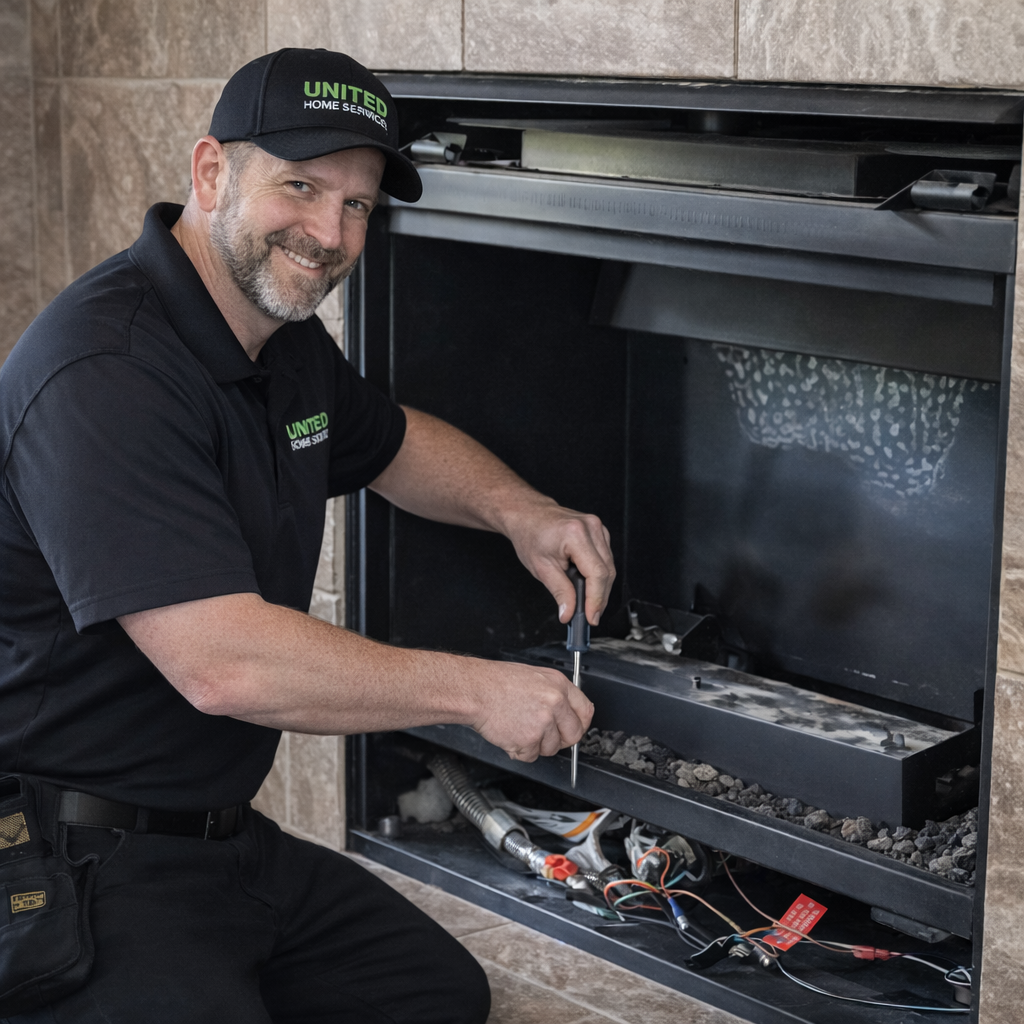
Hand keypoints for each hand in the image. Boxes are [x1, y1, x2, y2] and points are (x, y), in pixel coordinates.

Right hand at [468, 660, 593, 760]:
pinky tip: (510, 734)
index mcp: (559, 685)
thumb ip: (554, 694)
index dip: (579, 723)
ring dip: (536, 745)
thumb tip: (565, 711)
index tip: (572, 728)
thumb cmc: (496, 682)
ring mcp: (543, 723)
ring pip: (551, 748)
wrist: (475, 690)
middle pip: (573, 735)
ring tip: (519, 728)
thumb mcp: (534, 676)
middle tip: (544, 735)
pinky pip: (531, 756)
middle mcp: (555, 703)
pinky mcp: (528, 740)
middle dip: (560, 740)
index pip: (585, 711)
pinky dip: (520, 751)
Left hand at [503, 500, 615, 625]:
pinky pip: (606, 558)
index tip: (592, 617)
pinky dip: (598, 574)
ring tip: (586, 602)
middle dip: (599, 597)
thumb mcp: (541, 568)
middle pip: (607, 572)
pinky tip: (587, 583)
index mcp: (575, 534)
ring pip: (609, 566)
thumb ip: (560, 592)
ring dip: (600, 587)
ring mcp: (597, 527)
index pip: (597, 574)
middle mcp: (591, 527)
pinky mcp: (599, 530)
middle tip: (589, 616)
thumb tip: (569, 612)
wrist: (528, 514)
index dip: (597, 599)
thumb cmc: (530, 535)